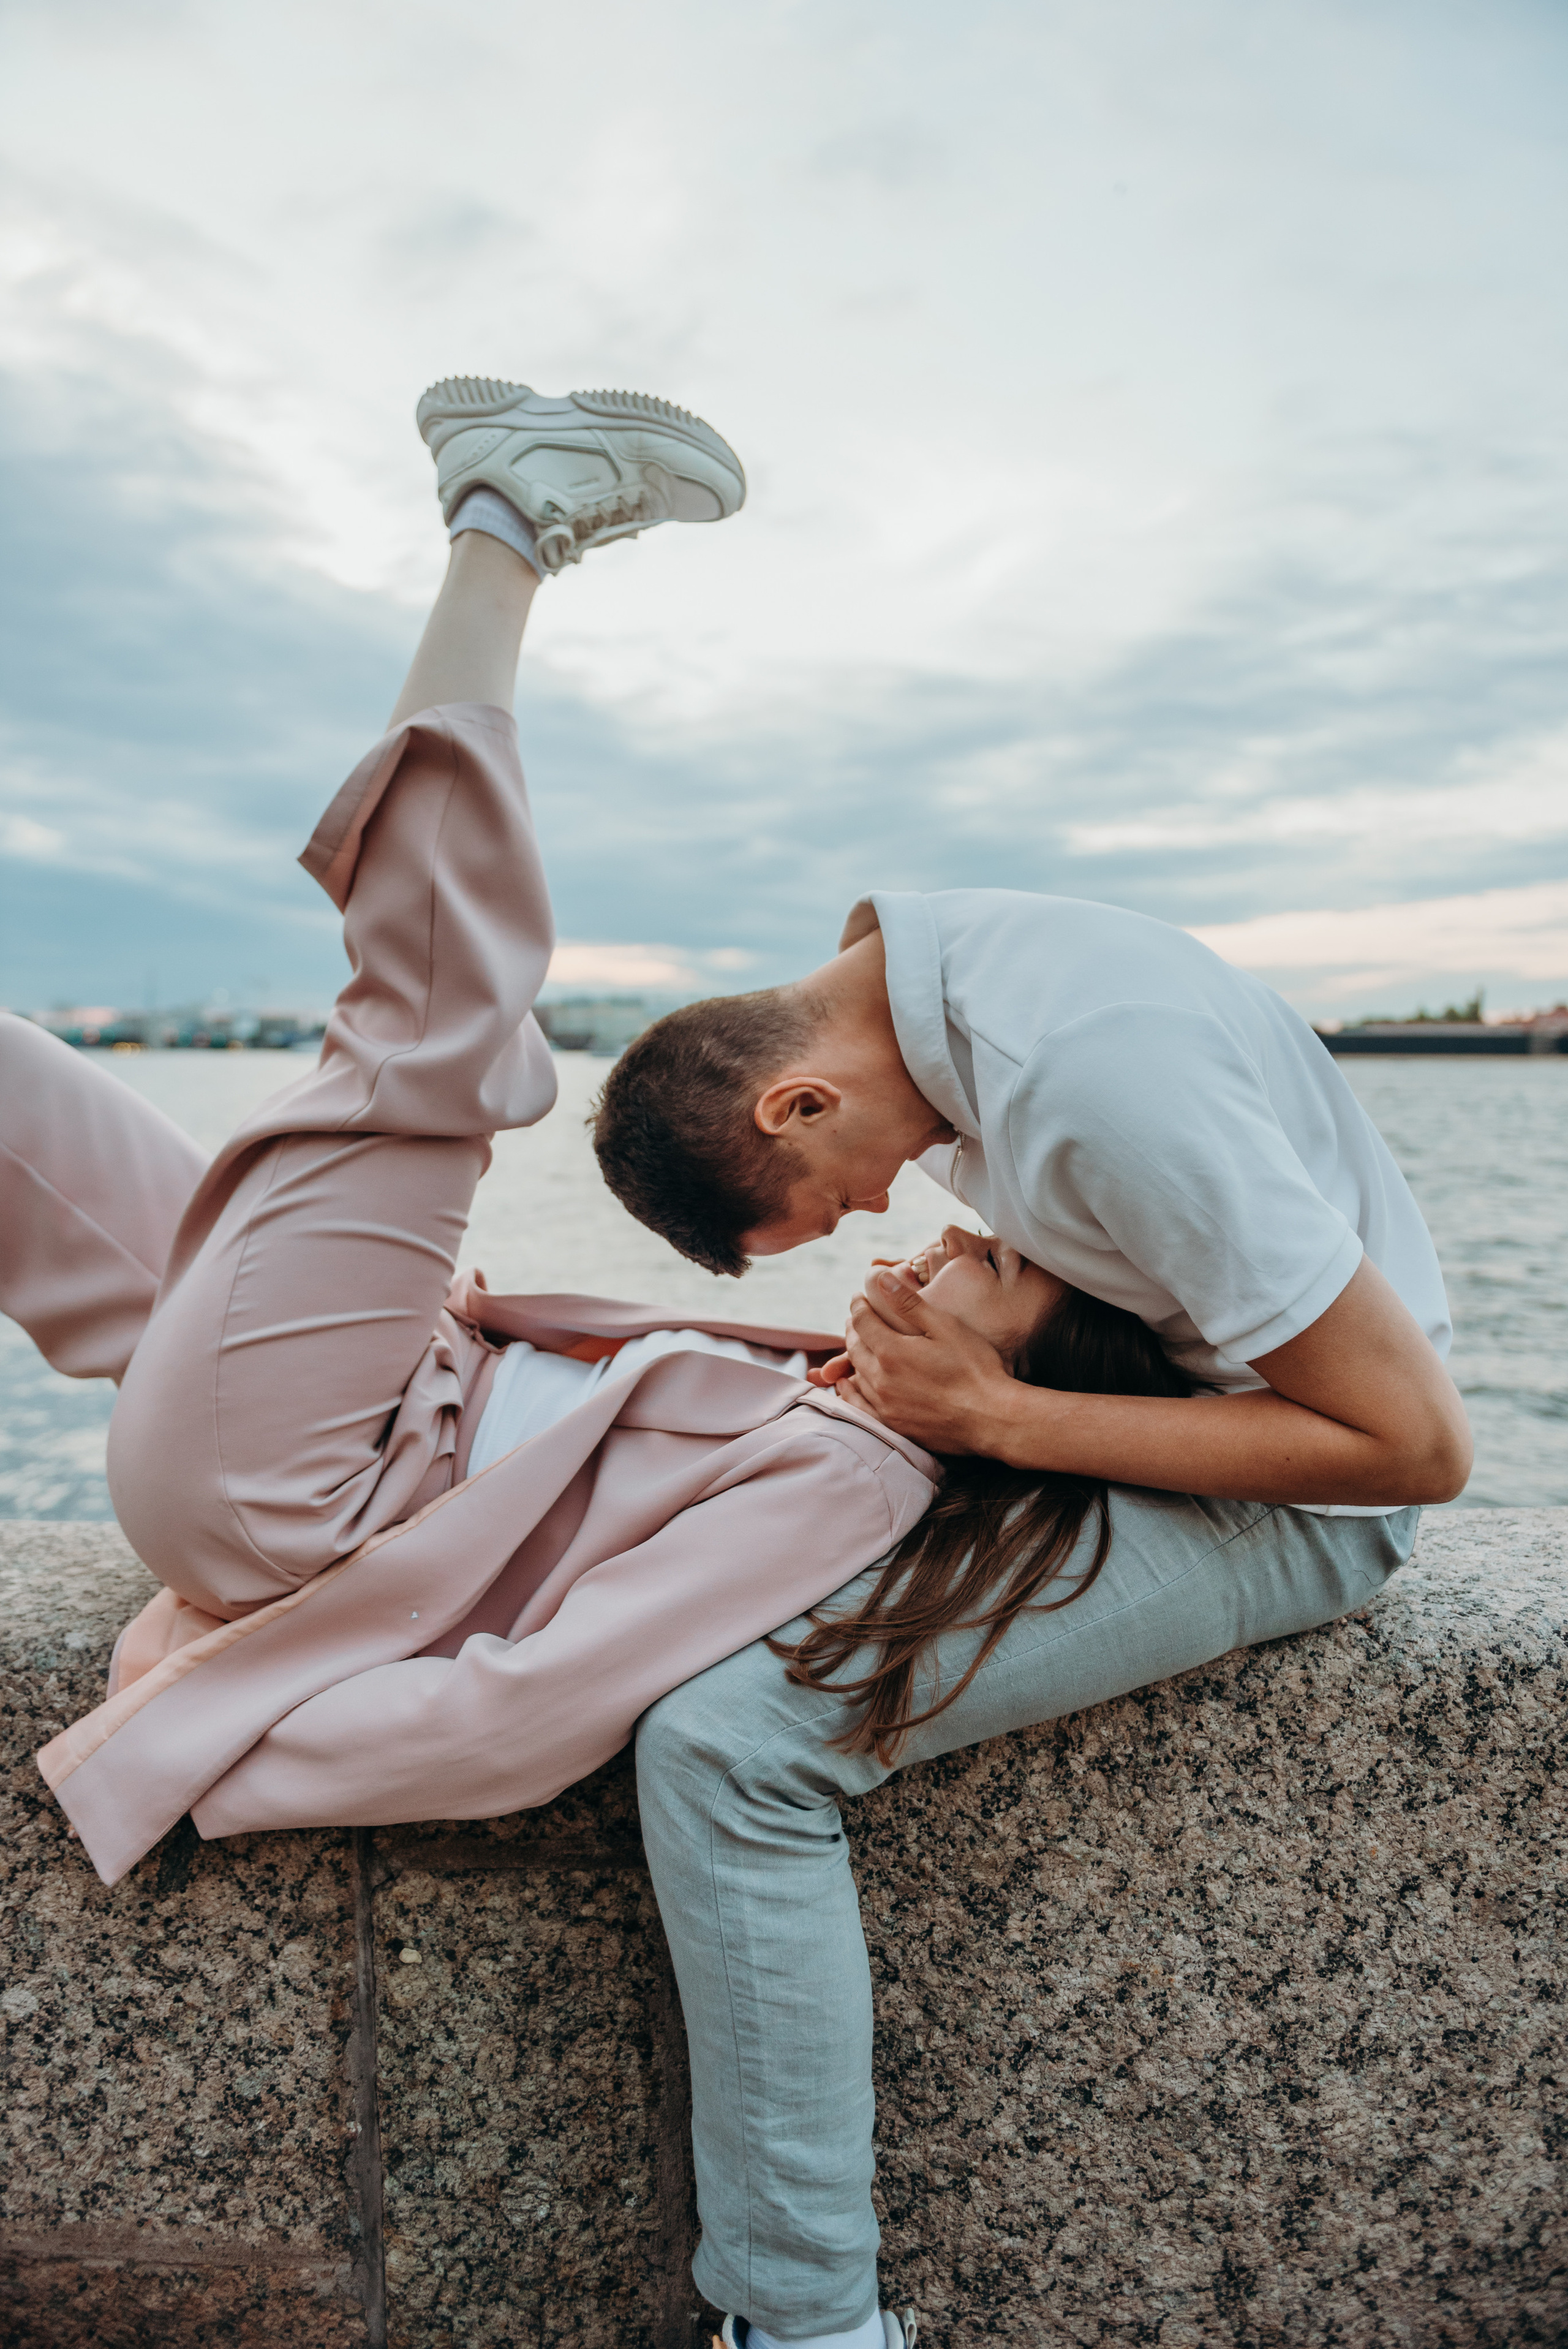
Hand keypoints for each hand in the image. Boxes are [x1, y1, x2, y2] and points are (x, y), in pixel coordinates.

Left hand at [834, 1267, 1021, 1452]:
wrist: (991, 1418)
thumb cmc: (975, 1369)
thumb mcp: (945, 1327)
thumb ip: (910, 1303)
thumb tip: (882, 1279)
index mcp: (892, 1351)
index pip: (863, 1322)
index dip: (858, 1306)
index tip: (858, 1297)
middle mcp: (881, 1380)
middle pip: (855, 1348)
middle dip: (853, 1329)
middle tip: (856, 1318)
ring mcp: (886, 1406)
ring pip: (856, 1376)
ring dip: (852, 1356)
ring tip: (855, 1344)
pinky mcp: (893, 1426)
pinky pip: (859, 1406)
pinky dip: (849, 1391)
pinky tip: (847, 1385)